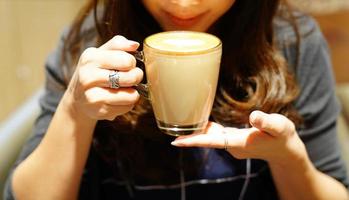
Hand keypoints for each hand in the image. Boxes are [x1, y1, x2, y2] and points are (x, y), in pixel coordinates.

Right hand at [63, 35, 143, 120]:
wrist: (77, 98)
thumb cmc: (95, 71)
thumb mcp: (102, 53)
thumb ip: (118, 44)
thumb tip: (134, 45)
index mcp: (90, 57)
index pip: (126, 60)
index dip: (132, 62)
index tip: (127, 64)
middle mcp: (88, 76)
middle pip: (130, 77)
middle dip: (136, 77)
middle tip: (132, 77)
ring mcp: (93, 96)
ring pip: (131, 95)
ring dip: (133, 92)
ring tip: (126, 88)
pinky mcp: (100, 111)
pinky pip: (127, 107)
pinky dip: (128, 103)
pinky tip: (119, 99)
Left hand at [171, 110, 307, 165]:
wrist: (286, 151)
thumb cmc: (282, 138)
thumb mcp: (279, 126)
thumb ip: (266, 122)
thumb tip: (254, 116)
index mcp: (239, 143)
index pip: (212, 141)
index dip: (194, 141)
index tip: (176, 142)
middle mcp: (232, 146)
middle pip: (206, 140)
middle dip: (189, 136)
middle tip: (169, 131)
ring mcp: (232, 144)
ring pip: (210, 137)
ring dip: (197, 132)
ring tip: (179, 125)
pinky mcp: (234, 140)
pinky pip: (216, 135)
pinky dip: (207, 129)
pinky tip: (200, 122)